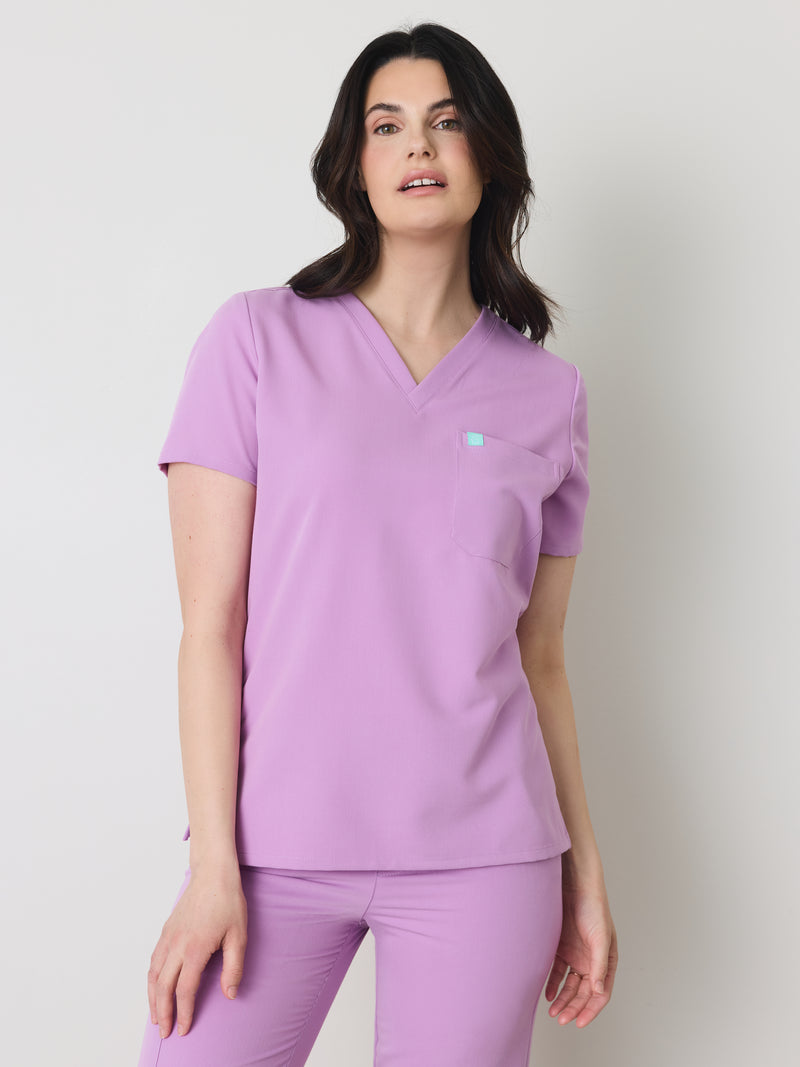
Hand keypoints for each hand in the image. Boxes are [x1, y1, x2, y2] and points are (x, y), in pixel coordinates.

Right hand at [147, 865, 247, 1038]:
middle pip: (163, 987)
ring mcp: (168, 937)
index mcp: (195, 948)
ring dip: (152, 999)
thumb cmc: (228, 902)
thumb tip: (229, 994)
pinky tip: (154, 988)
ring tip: (156, 1016)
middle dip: (163, 1012)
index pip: (185, 990)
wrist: (213, 874)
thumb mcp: (239, 935)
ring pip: (153, 975)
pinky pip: (153, 961)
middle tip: (165, 1032)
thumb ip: (234, 967)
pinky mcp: (166, 931)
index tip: (184, 1028)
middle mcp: (177, 945)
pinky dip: (151, 979)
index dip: (183, 1012)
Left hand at [544, 875, 617, 1027]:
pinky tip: (547, 993)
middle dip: (574, 1007)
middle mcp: (591, 961)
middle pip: (583, 992)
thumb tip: (598, 991)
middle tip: (561, 1019)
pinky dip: (553, 984)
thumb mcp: (600, 938)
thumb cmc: (593, 907)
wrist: (574, 884)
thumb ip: (599, 966)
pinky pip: (557, 971)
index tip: (579, 1022)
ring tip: (553, 1011)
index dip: (591, 1009)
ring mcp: (576, 954)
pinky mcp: (561, 947)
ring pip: (570, 985)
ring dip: (563, 999)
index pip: (600, 993)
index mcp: (606, 961)